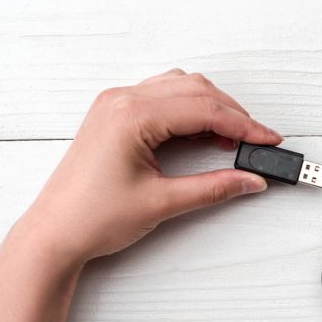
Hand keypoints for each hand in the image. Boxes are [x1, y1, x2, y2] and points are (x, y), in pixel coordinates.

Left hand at [14, 69, 281, 269]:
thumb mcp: (162, 203)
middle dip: (232, 114)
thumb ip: (213, 188)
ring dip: (211, 107)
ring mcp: (115, 105)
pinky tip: (201, 132)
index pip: (204, 109)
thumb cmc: (91, 217)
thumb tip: (250, 180)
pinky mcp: (114, 115)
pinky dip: (188, 109)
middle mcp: (122, 101)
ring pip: (179, 88)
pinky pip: (161, 96)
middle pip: (195, 91)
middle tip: (257, 142)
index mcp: (132, 115)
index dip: (243, 126)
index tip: (267, 140)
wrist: (53, 233)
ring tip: (232, 139)